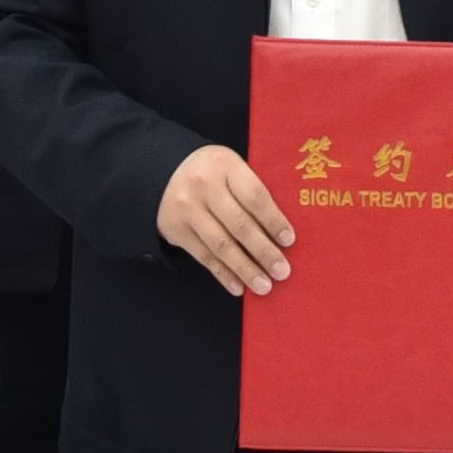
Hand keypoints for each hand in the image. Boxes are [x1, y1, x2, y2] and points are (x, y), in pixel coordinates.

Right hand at [154, 144, 296, 296]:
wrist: (163, 173)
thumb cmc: (213, 173)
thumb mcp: (232, 168)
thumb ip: (252, 191)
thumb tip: (282, 232)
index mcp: (226, 166)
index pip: (254, 196)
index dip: (273, 220)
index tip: (289, 240)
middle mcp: (204, 186)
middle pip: (239, 224)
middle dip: (263, 251)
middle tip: (282, 271)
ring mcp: (187, 209)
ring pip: (221, 244)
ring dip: (245, 269)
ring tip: (264, 286)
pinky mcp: (176, 230)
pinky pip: (204, 256)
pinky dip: (223, 274)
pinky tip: (239, 287)